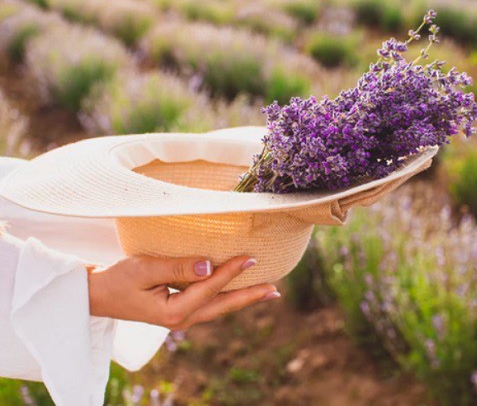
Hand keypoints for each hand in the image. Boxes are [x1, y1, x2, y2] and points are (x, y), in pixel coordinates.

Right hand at [87, 255, 279, 329]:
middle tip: (275, 290)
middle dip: (250, 297)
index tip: (251, 258)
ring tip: (267, 291)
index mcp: (173, 311)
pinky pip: (210, 304)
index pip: (210, 288)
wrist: (98, 295)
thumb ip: (177, 267)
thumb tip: (208, 266)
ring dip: (243, 298)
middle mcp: (181, 320)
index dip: (231, 271)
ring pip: (219, 307)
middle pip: (223, 306)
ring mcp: (181, 318)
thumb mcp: (144, 268)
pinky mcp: (180, 311)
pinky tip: (239, 290)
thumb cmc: (118, 279)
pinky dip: (227, 296)